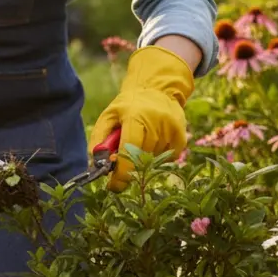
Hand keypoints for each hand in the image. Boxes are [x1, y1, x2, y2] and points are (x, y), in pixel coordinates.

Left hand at [90, 45, 193, 191]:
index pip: (129, 152)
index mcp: (135, 117)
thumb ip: (98, 139)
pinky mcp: (181, 137)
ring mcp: (171, 130)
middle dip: (129, 164)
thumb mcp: (108, 116)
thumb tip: (96, 164)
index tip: (114, 186)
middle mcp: (156, 123)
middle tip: (123, 158)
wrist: (158, 90)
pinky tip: (153, 140)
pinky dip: (157, 155)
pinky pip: (167, 159)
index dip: (121, 173)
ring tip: (141, 138)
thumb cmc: (128, 106)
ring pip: (153, 160)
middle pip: (140, 159)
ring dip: (143, 157)